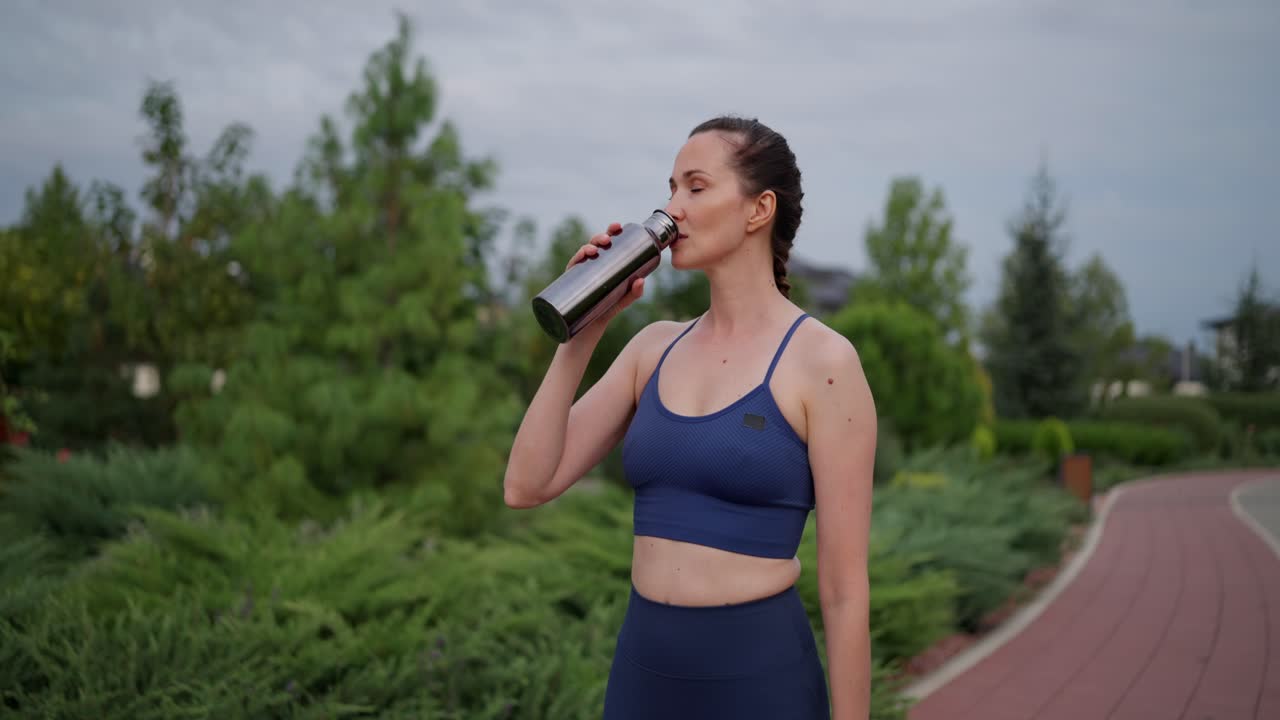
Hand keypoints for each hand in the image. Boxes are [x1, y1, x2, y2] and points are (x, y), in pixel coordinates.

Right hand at [565, 222, 646, 337]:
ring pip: (583, 253)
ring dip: (589, 246)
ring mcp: (580, 272)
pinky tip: (584, 256)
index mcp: (603, 263)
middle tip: (608, 239)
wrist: (589, 329)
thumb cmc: (607, 309)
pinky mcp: (571, 282)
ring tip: (596, 249)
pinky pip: (572, 267)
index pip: (606, 243)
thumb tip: (642, 280)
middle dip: (600, 237)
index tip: (618, 226)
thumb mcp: (624, 300)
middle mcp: (590, 264)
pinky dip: (577, 259)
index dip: (610, 231)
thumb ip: (634, 292)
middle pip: (594, 244)